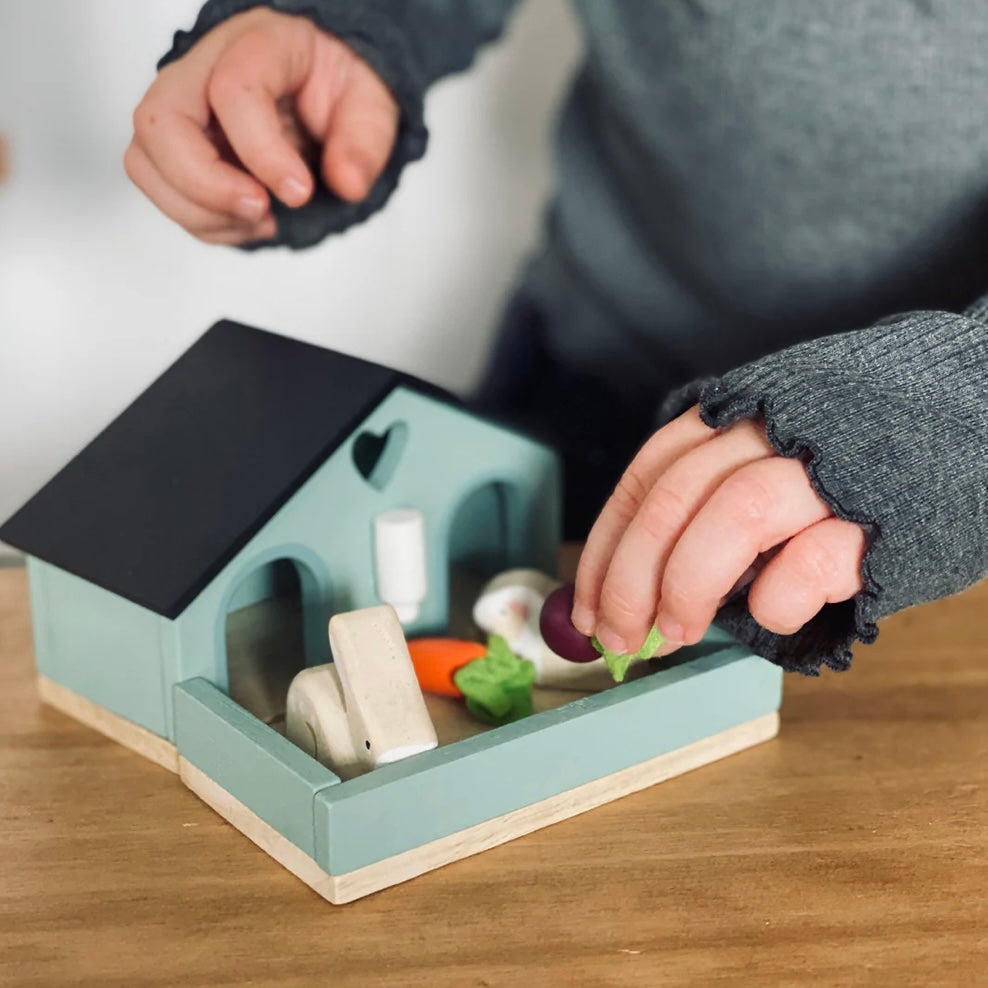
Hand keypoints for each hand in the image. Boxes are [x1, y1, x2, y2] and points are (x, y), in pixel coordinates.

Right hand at [125, 8, 397, 243]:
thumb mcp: (372, 105)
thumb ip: (365, 141)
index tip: (300, 193)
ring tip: (260, 218)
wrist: (322, 89)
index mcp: (258, 43)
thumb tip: (349, 182)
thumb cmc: (337, 87)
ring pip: (146, 162)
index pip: (232, 91)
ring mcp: (182, 110)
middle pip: (159, 123)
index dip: (262, 152)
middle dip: (205, 185)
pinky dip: (204, 222)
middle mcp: (203, 70)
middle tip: (261, 210)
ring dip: (201, 210)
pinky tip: (248, 220)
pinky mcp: (175, 149)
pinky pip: (162, 192)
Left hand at [572, 406, 866, 655]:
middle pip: (674, 496)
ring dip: (688, 584)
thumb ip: (707, 505)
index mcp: (735, 415)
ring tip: (673, 634)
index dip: (607, 549)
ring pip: (733, 512)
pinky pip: (811, 560)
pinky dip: (777, 600)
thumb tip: (635, 592)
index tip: (587, 607)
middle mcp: (773, 428)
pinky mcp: (882, 512)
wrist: (969, 413)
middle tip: (620, 637)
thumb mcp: (767, 459)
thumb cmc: (850, 460)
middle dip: (631, 577)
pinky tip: (774, 612)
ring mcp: (828, 466)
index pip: (646, 478)